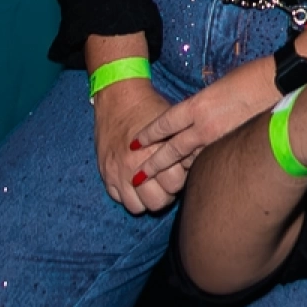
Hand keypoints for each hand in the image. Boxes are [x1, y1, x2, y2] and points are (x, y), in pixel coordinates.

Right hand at [93, 77, 179, 213]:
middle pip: (158, 202)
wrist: (119, 100)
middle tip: (169, 181)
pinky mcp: (105, 175)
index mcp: (155, 151)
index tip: (183, 171)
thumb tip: (200, 166)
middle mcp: (134, 166)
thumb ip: (184, 147)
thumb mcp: (173, 124)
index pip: (175, 184)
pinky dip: (130, 196)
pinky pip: (119, 200)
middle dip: (167, 193)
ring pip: (137, 207)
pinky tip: (137, 183)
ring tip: (154, 185)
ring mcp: (117, 173)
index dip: (183, 179)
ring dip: (147, 199)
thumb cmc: (151, 109)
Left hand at [133, 50, 284, 180]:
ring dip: (175, 170)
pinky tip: (195, 177)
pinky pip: (211, 162)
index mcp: (197, 105)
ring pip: (189, 160)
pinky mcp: (235, 148)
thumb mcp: (219, 86)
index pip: (164, 124)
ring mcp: (220, 140)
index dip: (147, 135)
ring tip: (162, 182)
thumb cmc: (253, 78)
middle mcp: (204, 125)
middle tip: (137, 177)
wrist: (281, 84)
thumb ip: (204, 103)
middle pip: (170, 149)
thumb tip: (197, 114)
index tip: (135, 144)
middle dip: (152, 164)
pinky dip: (201, 169)